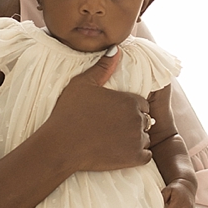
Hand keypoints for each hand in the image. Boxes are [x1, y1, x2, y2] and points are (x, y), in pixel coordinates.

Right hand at [48, 50, 153, 172]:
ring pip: (145, 138)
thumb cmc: (69, 113)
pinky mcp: (134, 158)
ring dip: (135, 140)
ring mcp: (137, 140)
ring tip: (113, 140)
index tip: (113, 114)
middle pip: (144, 121)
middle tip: (111, 128)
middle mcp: (138, 119)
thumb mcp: (83, 83)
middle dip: (132, 123)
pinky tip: (120, 152)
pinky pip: (146, 156)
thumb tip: (116, 49)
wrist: (61, 145)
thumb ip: (103, 67)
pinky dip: (136, 155)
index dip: (128, 108)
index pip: (141, 104)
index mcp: (130, 100)